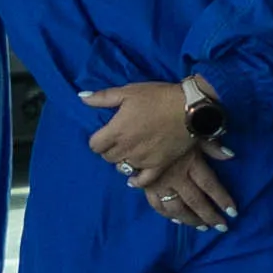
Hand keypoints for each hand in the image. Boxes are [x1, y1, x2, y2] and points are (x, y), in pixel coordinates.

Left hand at [81, 82, 235, 227]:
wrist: (189, 110)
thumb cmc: (157, 97)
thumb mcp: (128, 92)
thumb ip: (103, 98)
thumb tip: (82, 98)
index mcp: (115, 131)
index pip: (94, 145)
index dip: (98, 140)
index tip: (104, 135)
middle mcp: (126, 149)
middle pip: (107, 157)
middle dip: (109, 150)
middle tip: (118, 141)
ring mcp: (142, 160)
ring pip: (123, 168)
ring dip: (123, 161)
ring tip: (129, 152)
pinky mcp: (158, 167)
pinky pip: (142, 180)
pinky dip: (136, 180)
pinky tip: (134, 177)